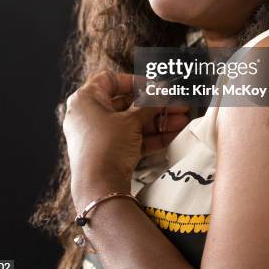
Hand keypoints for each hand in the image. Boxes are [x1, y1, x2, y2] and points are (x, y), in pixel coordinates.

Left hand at [62, 70, 189, 209]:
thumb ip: (149, 104)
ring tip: (182, 120)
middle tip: (177, 104)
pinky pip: (131, 138)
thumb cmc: (107, 145)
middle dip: (155, 104)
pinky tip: (174, 134)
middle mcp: (89, 115)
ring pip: (132, 122)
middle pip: (126, 103)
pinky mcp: (108, 152)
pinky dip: (151, 136)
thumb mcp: (131, 121)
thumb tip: (163, 91)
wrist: (99, 188)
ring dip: (158, 121)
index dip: (136, 81)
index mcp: (86, 99)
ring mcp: (98, 135)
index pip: (111, 80)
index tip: (156, 86)